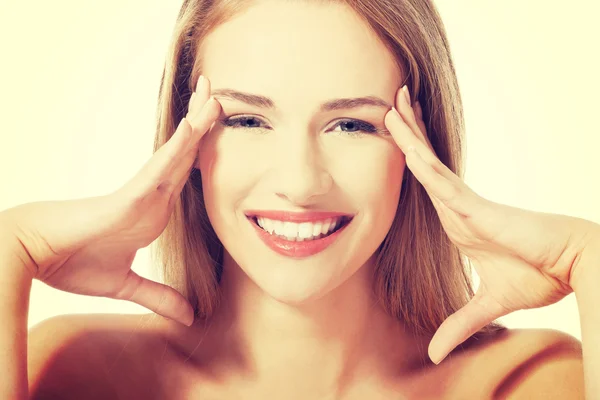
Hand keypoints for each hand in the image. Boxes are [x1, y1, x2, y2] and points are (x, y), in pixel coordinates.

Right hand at [1, 75, 220, 325]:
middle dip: (204, 126)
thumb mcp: (128, 286)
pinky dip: (178, 147)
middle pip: (185, 155)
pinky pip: (159, 167)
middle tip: (222, 99)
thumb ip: (159, 297)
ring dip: (198, 126)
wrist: (35, 256)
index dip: (203, 153)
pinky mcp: (131, 195)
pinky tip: (195, 126)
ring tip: (217, 98)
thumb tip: (189, 317)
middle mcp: (152, 195)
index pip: (185, 175)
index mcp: (154, 210)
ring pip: (177, 153)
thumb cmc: (73, 263)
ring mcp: (143, 192)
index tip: (219, 135)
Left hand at [384, 85, 599, 363]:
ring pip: (428, 164)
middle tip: (387, 105)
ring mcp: (465, 204)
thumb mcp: (487, 305)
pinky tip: (407, 145)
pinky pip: (444, 182)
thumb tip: (433, 354)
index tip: (393, 140)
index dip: (408, 160)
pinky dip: (424, 163)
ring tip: (391, 106)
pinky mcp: (477, 208)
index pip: (423, 184)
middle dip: (405, 133)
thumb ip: (459, 323)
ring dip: (408, 136)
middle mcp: (456, 206)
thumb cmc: (538, 275)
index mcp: (455, 220)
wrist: (573, 265)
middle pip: (423, 164)